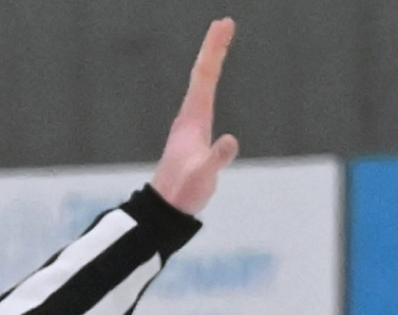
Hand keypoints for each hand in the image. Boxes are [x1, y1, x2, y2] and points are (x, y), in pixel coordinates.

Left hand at [150, 18, 240, 216]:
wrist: (166, 208)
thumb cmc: (184, 191)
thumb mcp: (202, 176)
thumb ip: (216, 159)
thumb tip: (231, 141)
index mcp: (193, 119)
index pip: (204, 76)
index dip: (214, 50)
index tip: (223, 25)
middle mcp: (190, 116)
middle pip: (202, 74)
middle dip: (214, 48)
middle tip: (224, 23)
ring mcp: (191, 124)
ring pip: (200, 84)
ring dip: (210, 61)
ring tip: (219, 42)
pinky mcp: (194, 135)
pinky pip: (203, 98)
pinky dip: (209, 82)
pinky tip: (210, 81)